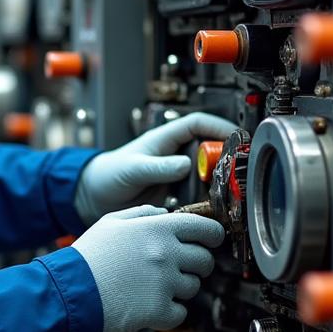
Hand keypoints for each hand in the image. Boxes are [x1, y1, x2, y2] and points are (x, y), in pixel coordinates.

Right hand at [72, 205, 224, 331]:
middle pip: (205, 261)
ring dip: (178, 289)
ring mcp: (165, 283)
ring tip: (151, 287)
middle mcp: (166, 254)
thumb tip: (164, 214)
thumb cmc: (86, 259)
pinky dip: (168, 313)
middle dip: (195, 265)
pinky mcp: (160, 310)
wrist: (70, 294)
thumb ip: (141, 214)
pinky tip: (148, 305)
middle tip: (177, 269)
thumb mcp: (109, 223)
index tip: (211, 241)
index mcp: (157, 229)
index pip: (205, 229)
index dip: (213, 236)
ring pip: (193, 288)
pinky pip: (180, 313)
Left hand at [73, 112, 238, 224]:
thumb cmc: (109, 173)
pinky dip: (207, 201)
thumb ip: (157, 167)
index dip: (219, 127)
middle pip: (211, 150)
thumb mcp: (132, 168)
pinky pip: (199, 196)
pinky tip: (212, 208)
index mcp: (166, 139)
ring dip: (219, 182)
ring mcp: (179, 176)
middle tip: (236, 170)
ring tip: (228, 191)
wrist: (96, 197)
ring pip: (209, 174)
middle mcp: (176, 155)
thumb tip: (185, 164)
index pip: (199, 124)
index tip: (235, 137)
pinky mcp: (178, 195)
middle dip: (226, 158)